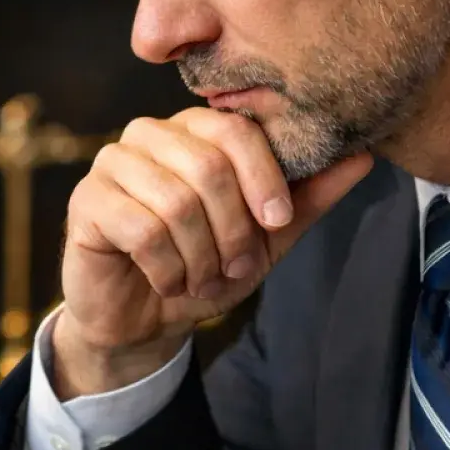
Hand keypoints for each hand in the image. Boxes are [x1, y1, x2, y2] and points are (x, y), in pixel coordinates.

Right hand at [56, 108, 374, 394]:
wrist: (146, 320)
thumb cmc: (205, 266)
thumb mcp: (266, 238)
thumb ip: (308, 197)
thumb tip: (363, 155)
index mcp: (195, 130)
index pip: (237, 129)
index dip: (264, 177)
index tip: (277, 222)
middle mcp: (150, 134)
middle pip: (208, 166)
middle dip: (233, 231)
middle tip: (237, 268)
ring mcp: (112, 163)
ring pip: (176, 201)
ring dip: (200, 257)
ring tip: (200, 278)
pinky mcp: (86, 201)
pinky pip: (141, 228)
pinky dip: (167, 268)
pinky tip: (167, 281)